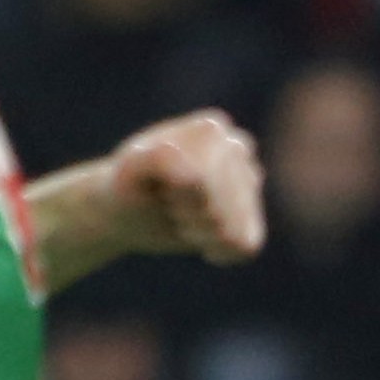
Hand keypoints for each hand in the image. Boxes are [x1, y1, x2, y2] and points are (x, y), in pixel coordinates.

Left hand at [103, 110, 265, 263]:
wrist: (128, 207)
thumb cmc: (128, 186)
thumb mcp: (128, 173)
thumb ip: (155, 161)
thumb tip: (194, 174)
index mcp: (212, 128)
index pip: (203, 184)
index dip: (176, 196)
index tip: (159, 184)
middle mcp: (238, 147)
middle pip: (218, 212)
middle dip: (186, 216)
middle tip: (167, 201)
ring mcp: (249, 179)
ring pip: (231, 232)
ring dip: (199, 233)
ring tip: (182, 214)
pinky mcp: (250, 212)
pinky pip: (246, 246)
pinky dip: (219, 250)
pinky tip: (200, 238)